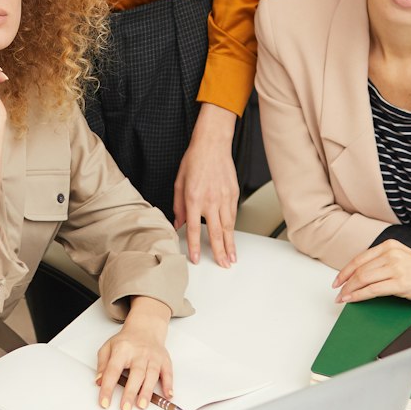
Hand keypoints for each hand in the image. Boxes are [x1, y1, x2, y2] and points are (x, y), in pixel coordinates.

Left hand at [95, 304, 173, 409]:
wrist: (145, 327)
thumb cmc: (126, 341)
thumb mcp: (108, 347)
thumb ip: (102, 364)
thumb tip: (99, 381)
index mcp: (122, 350)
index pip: (113, 370)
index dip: (108, 387)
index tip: (104, 402)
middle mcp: (139, 353)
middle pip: (135, 374)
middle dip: (130, 392)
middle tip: (125, 408)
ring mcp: (153, 356)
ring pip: (151, 374)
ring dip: (147, 391)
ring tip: (142, 405)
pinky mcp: (164, 360)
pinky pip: (168, 372)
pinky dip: (169, 384)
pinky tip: (167, 395)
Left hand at [173, 103, 238, 266]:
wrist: (212, 144)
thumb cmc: (194, 161)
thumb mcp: (179, 183)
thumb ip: (178, 206)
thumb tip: (178, 224)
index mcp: (194, 199)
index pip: (193, 229)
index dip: (195, 246)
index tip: (197, 259)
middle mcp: (211, 200)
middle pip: (215, 232)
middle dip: (220, 251)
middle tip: (224, 265)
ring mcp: (224, 197)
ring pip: (228, 226)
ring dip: (230, 244)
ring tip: (232, 257)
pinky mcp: (233, 193)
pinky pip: (233, 215)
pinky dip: (233, 228)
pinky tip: (233, 237)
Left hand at [334, 240, 410, 304]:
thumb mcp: (404, 259)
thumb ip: (386, 262)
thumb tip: (364, 275)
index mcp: (391, 246)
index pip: (360, 258)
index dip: (346, 270)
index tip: (338, 280)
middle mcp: (391, 254)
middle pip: (359, 270)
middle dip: (345, 282)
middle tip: (338, 292)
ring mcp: (396, 268)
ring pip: (363, 279)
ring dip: (349, 290)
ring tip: (343, 298)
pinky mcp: (400, 283)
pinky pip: (372, 290)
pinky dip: (359, 295)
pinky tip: (353, 299)